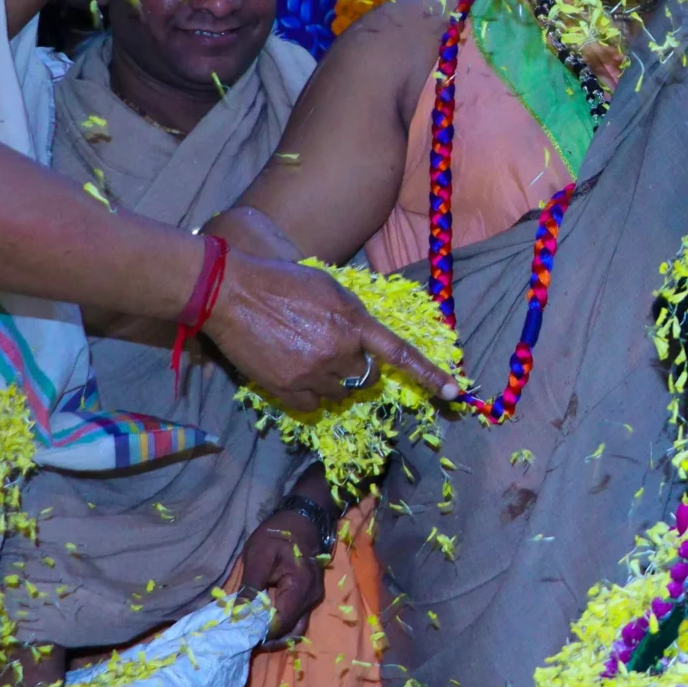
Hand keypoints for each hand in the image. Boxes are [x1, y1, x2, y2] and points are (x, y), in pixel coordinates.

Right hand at [204, 253, 461, 411]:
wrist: (231, 292)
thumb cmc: (281, 282)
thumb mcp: (329, 288)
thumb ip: (353, 316)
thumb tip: (365, 340)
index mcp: (353, 321)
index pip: (400, 353)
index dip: (430, 375)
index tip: (456, 394)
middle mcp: (339, 350)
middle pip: (365, 376)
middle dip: (356, 366)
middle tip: (328, 346)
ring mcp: (313, 372)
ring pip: (340, 392)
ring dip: (332, 379)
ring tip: (305, 353)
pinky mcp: (287, 388)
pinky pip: (314, 405)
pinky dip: (310, 395)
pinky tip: (295, 371)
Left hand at [239, 503, 329, 644]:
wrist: (302, 520)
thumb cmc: (278, 534)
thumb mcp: (258, 556)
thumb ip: (250, 587)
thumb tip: (237, 616)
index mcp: (300, 586)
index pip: (280, 622)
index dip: (259, 632)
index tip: (237, 635)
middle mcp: (311, 597)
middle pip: (290, 631)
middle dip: (266, 638)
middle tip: (241, 639)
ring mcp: (314, 599)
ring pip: (296, 629)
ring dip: (275, 635)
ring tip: (251, 635)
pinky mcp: (310, 597)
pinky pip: (297, 620)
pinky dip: (281, 626)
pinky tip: (263, 624)